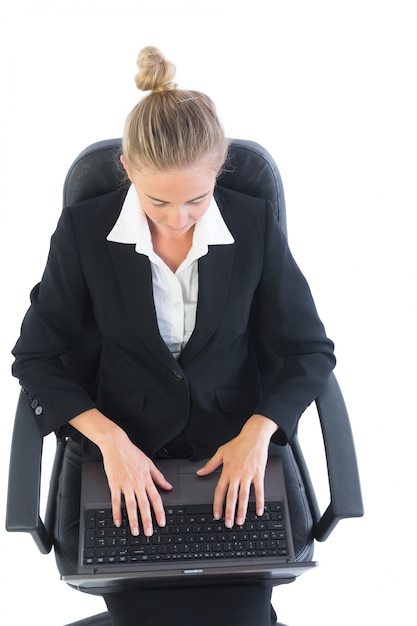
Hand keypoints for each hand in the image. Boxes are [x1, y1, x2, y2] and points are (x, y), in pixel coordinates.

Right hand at [69, 408, 172, 536]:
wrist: (116, 445)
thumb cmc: (132, 453)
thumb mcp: (149, 463)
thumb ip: (159, 477)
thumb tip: (168, 486)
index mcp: (146, 478)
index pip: (156, 498)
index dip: (159, 511)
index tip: (162, 522)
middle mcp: (137, 482)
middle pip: (144, 505)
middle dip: (147, 520)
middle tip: (149, 533)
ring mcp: (125, 484)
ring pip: (131, 505)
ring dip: (133, 520)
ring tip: (135, 531)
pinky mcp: (114, 484)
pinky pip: (116, 501)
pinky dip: (117, 512)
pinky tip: (118, 522)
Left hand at [196, 414, 277, 527]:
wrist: (254, 435)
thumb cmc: (239, 443)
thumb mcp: (221, 452)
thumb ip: (210, 465)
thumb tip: (200, 473)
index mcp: (227, 470)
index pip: (220, 490)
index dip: (217, 504)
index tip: (216, 515)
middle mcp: (237, 474)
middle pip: (232, 496)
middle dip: (229, 512)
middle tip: (228, 524)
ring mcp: (248, 474)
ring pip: (244, 496)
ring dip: (243, 510)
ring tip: (241, 521)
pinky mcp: (259, 473)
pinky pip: (259, 490)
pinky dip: (259, 501)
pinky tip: (259, 511)